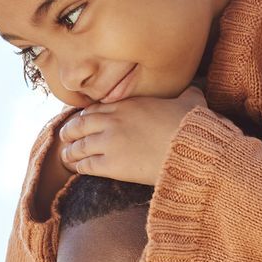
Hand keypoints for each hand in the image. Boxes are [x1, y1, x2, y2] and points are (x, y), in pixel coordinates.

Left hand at [58, 88, 203, 185]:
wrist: (189, 149)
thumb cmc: (191, 126)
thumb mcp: (190, 102)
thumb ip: (187, 95)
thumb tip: (196, 92)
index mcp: (129, 104)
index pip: (97, 108)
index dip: (87, 116)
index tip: (83, 121)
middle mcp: (114, 121)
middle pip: (81, 124)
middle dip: (71, 130)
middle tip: (66, 136)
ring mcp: (109, 142)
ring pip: (79, 145)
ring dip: (70, 150)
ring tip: (66, 155)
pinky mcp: (110, 164)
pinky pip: (86, 165)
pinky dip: (79, 166)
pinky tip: (77, 169)